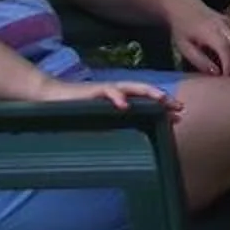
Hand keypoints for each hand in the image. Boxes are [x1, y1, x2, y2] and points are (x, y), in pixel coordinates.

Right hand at [34, 73, 181, 119]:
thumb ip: (115, 126)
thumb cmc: (75, 110)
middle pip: (144, 92)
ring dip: (147, 93)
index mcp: (119, 100)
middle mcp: (115, 92)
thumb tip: (131, 141)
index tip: (179, 117)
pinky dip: (116, 97)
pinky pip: (106, 92)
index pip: (145, 102)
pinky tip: (125, 105)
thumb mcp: (99, 121)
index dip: (162, 107)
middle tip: (179, 107)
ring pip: (130, 87)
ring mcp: (104, 90)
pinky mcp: (91, 91)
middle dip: (162, 99)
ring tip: (162, 99)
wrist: (50, 97)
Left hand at [168, 2, 229, 76]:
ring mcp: (227, 21)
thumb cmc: (182, 28)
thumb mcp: (184, 47)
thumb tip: (215, 72)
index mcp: (209, 31)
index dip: (229, 65)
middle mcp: (222, 25)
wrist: (182, 6)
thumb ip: (200, 60)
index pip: (225, 50)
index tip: (228, 78)